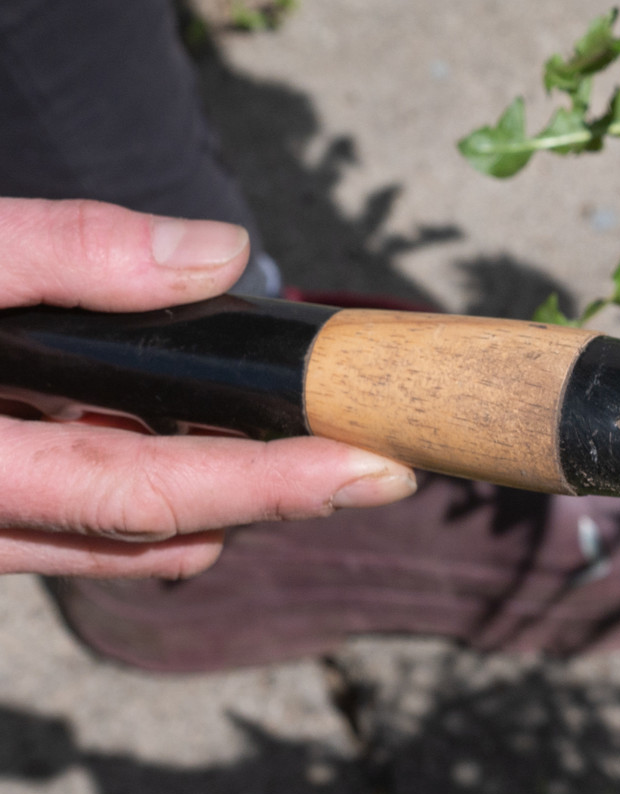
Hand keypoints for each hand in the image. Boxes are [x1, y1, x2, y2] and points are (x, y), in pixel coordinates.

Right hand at [0, 199, 415, 579]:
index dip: (270, 486)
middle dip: (268, 499)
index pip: (144, 493)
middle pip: (154, 534)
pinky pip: (78, 523)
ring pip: (121, 542)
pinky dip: (144, 483)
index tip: (378, 469)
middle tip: (376, 461)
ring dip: (208, 500)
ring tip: (302, 442)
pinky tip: (190, 425)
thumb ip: (69, 251)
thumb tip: (218, 256)